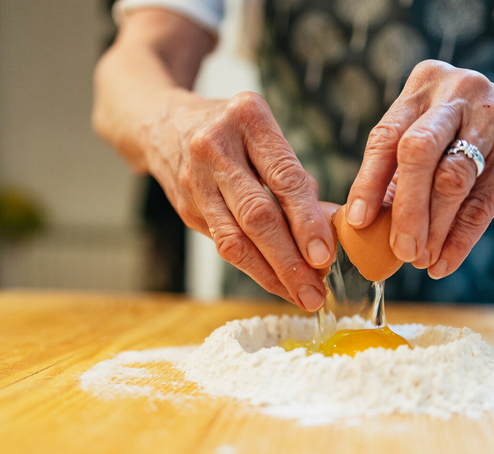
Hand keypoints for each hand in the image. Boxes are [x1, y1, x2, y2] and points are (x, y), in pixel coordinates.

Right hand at [143, 91, 334, 310]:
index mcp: (248, 118)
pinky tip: (276, 281)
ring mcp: (195, 180)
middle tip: (315, 290)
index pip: (283, 178)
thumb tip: (327, 230)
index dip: (306, 221)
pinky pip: (224, 244)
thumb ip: (295, 177)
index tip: (325, 255)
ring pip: (235, 239)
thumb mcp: (266, 133)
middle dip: (289, 260)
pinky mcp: (186, 208)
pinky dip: (253, 267)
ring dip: (270, 274)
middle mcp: (216, 147)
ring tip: (299, 294)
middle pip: (257, 215)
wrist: (166, 125)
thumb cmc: (234, 131)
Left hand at [346, 60, 493, 278]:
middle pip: (417, 153)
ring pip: (451, 181)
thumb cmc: (468, 132)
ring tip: (420, 259)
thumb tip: (367, 225)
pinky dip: (460, 239)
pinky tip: (445, 261)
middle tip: (399, 249)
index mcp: (424, 84)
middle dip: (404, 208)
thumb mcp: (434, 132)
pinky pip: (483, 203)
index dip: (368, 182)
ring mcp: (493, 117)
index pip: (386, 136)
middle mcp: (456, 92)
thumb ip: (400, 170)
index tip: (358, 220)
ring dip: (432, 229)